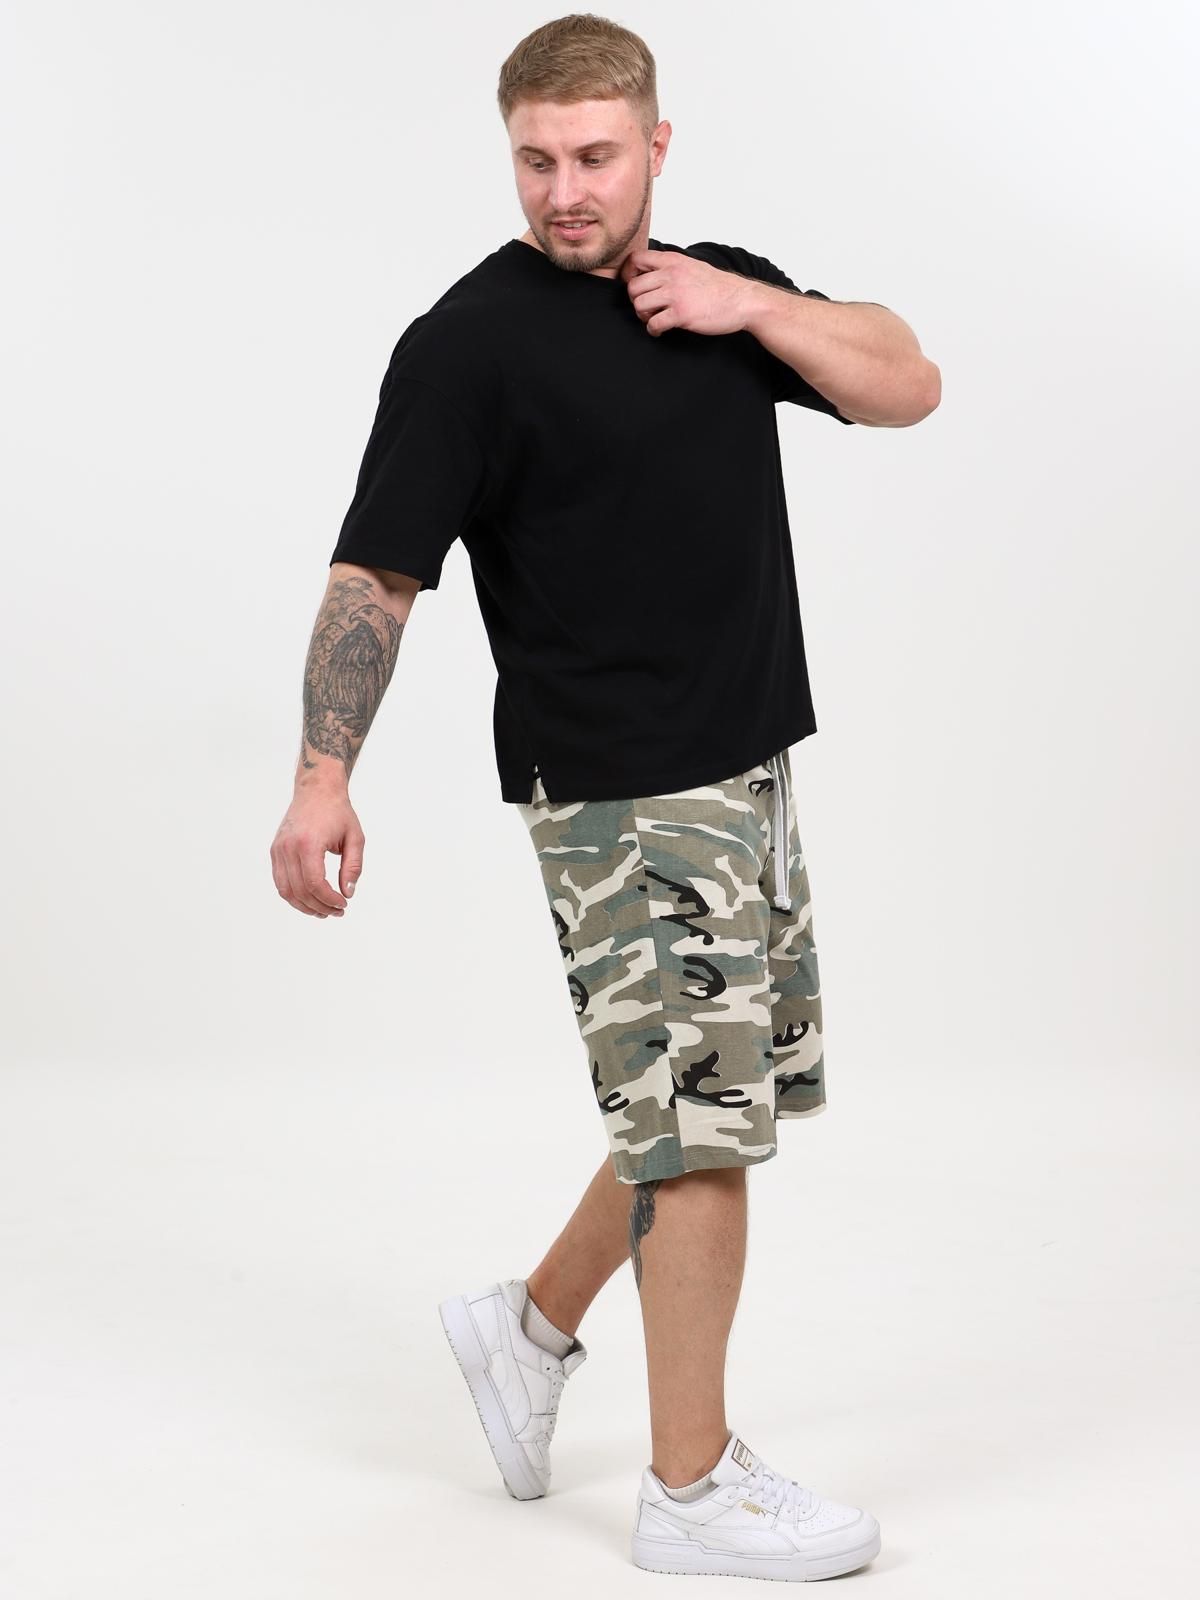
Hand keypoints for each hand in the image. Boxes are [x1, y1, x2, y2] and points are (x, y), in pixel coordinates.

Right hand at [270, 788, 364, 918]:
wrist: (317, 790)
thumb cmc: (338, 812)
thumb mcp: (355, 838)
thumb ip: (353, 867)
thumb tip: (348, 893)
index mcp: (309, 843)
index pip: (314, 883)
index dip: (329, 899)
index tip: (343, 904)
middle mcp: (289, 847)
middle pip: (300, 890)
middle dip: (319, 906)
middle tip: (337, 911)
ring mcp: (279, 849)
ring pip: (286, 890)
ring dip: (304, 906)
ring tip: (323, 911)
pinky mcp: (275, 850)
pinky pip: (280, 881)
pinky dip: (293, 895)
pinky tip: (309, 899)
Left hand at [620, 248, 753, 337]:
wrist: (741, 300)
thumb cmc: (719, 287)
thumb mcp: (692, 266)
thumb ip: (672, 268)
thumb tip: (652, 275)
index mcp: (673, 260)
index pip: (636, 259)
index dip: (629, 273)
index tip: (635, 286)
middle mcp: (671, 274)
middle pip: (633, 286)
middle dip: (635, 300)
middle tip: (647, 307)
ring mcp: (676, 294)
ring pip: (639, 305)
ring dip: (643, 315)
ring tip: (654, 318)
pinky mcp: (681, 314)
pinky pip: (653, 323)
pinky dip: (653, 330)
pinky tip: (660, 330)